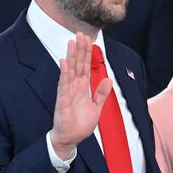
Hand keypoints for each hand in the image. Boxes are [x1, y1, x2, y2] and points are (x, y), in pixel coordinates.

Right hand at [49, 33, 111, 158]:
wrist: (71, 139)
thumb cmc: (80, 124)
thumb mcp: (96, 107)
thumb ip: (101, 93)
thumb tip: (109, 79)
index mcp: (83, 88)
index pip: (85, 67)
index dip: (87, 54)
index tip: (88, 40)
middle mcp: (74, 87)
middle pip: (78, 65)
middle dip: (79, 50)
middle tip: (80, 34)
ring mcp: (68, 92)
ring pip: (70, 70)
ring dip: (71, 56)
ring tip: (71, 42)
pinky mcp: (63, 100)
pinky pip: (63, 84)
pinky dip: (64, 73)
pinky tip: (64, 62)